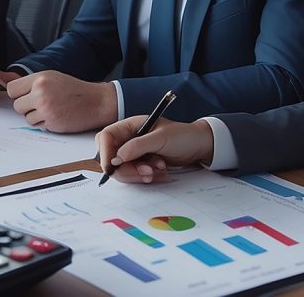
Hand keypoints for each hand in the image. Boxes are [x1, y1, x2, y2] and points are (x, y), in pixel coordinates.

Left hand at [6, 70, 116, 132]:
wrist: (97, 101)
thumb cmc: (75, 90)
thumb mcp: (53, 77)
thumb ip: (34, 83)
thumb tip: (12, 91)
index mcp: (40, 78)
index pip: (12, 89)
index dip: (18, 94)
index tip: (25, 96)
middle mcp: (41, 91)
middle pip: (17, 106)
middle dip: (27, 107)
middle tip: (41, 104)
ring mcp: (45, 108)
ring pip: (26, 118)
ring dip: (36, 116)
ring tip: (52, 109)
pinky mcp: (51, 122)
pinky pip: (37, 126)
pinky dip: (45, 123)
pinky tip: (57, 116)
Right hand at [95, 117, 214, 183]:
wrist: (198, 146)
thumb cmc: (182, 136)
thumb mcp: (161, 138)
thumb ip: (137, 146)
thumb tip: (116, 158)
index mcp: (129, 126)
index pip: (106, 138)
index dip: (105, 153)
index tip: (112, 168)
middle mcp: (128, 139)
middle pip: (111, 158)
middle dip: (127, 169)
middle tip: (146, 172)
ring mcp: (133, 153)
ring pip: (122, 170)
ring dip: (139, 174)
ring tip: (157, 169)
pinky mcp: (140, 164)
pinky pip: (134, 175)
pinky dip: (145, 177)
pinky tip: (159, 171)